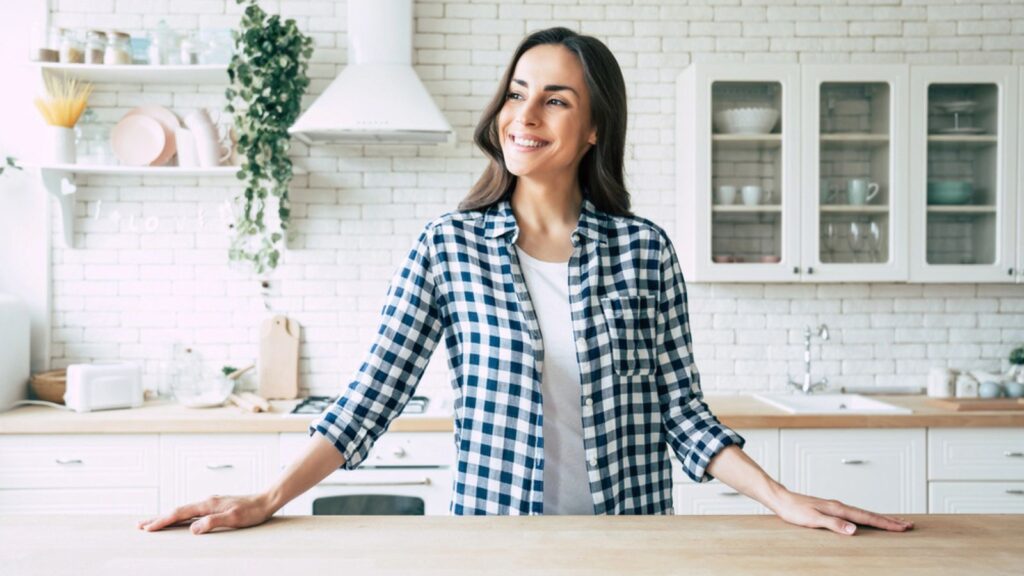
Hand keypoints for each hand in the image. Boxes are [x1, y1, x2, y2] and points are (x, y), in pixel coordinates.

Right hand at [137, 493, 273, 534]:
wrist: (266, 500)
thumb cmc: (252, 511)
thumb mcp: (233, 519)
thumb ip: (212, 522)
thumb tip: (192, 529)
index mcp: (208, 504)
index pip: (179, 514)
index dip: (162, 521)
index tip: (147, 528)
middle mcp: (207, 501)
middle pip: (177, 511)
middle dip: (158, 518)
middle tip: (140, 525)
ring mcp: (211, 503)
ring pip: (184, 511)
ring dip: (168, 517)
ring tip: (154, 523)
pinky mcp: (216, 506)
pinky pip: (192, 512)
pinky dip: (180, 516)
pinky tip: (180, 520)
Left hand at [768, 487, 913, 535]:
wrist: (781, 500)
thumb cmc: (794, 510)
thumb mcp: (813, 520)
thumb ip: (834, 524)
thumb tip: (854, 530)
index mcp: (839, 508)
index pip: (867, 518)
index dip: (886, 524)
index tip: (903, 527)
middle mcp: (840, 506)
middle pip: (870, 514)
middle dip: (890, 520)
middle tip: (909, 525)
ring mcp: (836, 507)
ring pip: (864, 513)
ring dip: (880, 518)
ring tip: (894, 522)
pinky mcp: (831, 509)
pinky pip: (855, 513)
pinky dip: (867, 517)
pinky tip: (867, 520)